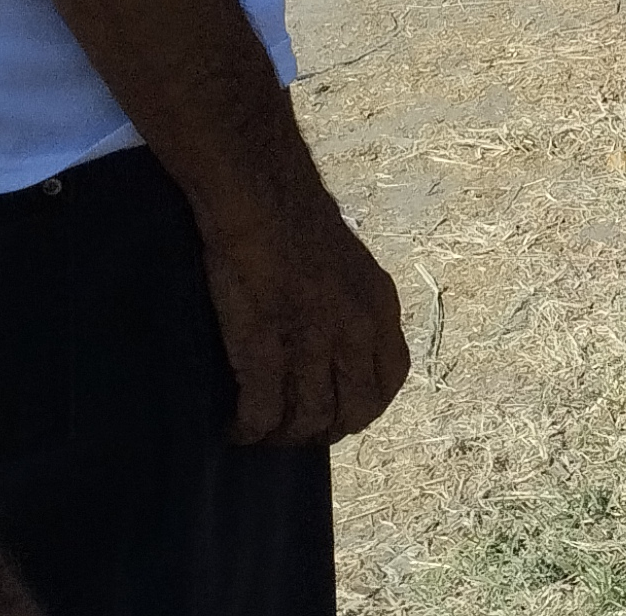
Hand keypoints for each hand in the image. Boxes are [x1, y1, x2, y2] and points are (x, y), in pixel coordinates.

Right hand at [195, 186, 410, 446]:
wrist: (260, 191)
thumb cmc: (293, 218)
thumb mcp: (348, 264)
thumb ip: (351, 306)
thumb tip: (338, 350)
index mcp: (379, 305)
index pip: (390, 378)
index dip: (364, 406)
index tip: (339, 415)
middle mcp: (355, 327)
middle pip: (355, 409)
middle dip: (326, 430)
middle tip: (295, 433)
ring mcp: (312, 338)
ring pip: (309, 418)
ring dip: (284, 435)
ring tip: (260, 434)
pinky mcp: (265, 344)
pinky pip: (263, 411)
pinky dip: (249, 429)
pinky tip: (235, 428)